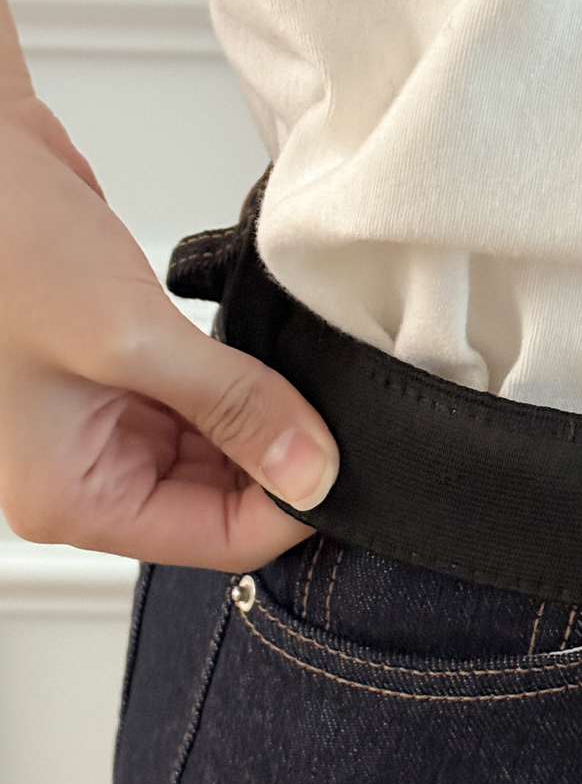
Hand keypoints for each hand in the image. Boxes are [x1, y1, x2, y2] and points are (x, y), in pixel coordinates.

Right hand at [0, 92, 337, 570]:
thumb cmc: (3, 243)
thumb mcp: (127, 336)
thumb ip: (231, 406)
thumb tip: (314, 472)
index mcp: (73, 497)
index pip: (215, 540)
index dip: (291, 508)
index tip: (346, 460)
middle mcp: (89, 471)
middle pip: (223, 500)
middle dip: (283, 461)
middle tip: (335, 411)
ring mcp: (110, 422)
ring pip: (224, 451)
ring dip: (269, 419)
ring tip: (303, 376)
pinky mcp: (132, 373)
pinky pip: (211, 403)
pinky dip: (248, 384)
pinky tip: (273, 355)